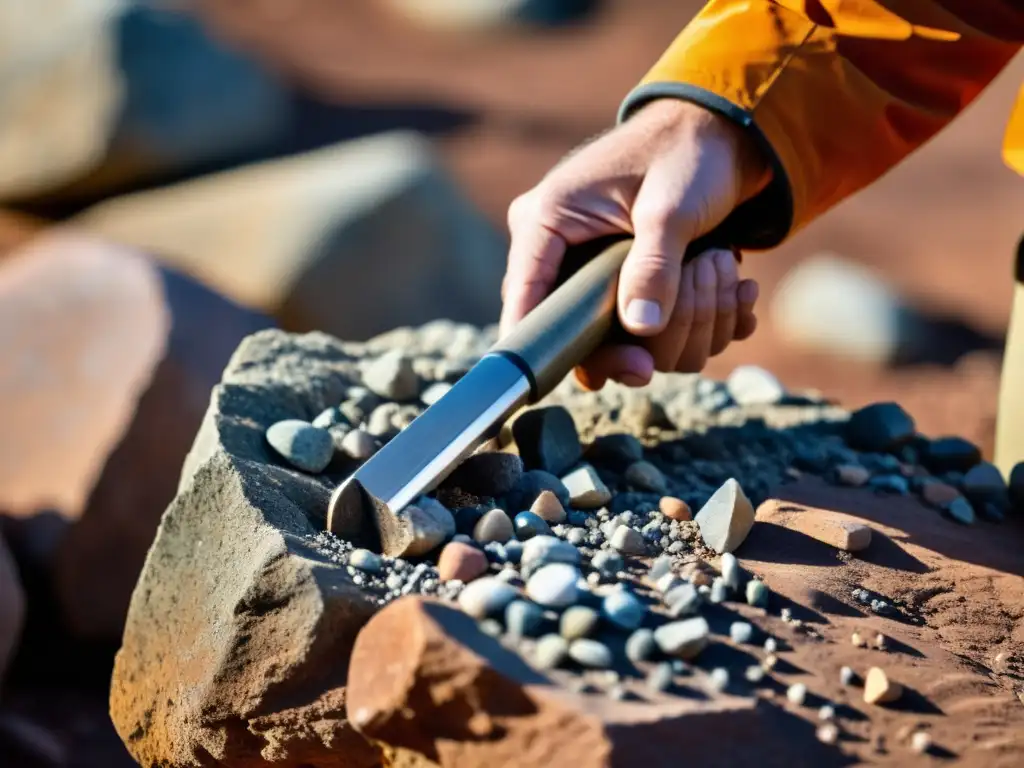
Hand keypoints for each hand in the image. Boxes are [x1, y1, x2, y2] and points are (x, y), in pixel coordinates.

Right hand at [498, 98, 771, 388]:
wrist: (721, 136)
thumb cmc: (688, 154)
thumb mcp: (672, 207)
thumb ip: (655, 266)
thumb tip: (639, 327)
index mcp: (547, 220)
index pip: (525, 295)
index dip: (541, 345)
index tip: (581, 375)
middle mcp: (556, 250)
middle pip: (566, 327)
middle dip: (618, 348)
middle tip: (649, 368)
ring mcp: (587, 268)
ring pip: (609, 333)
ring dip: (676, 329)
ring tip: (725, 280)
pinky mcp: (619, 283)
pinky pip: (640, 325)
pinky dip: (695, 321)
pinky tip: (735, 291)